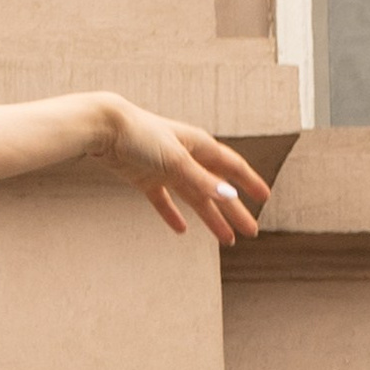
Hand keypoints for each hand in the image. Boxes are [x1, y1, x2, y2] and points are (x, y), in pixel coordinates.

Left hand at [100, 99, 265, 243]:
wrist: (105, 129)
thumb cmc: (142, 137)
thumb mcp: (175, 160)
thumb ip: (201, 180)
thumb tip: (230, 196)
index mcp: (199, 146)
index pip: (232, 167)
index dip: (249, 182)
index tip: (264, 198)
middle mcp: (187, 158)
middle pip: (217, 189)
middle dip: (234, 212)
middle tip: (250, 232)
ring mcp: (166, 170)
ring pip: (194, 199)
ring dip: (211, 219)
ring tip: (225, 240)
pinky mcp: (145, 179)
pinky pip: (164, 202)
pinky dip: (173, 216)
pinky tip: (181, 230)